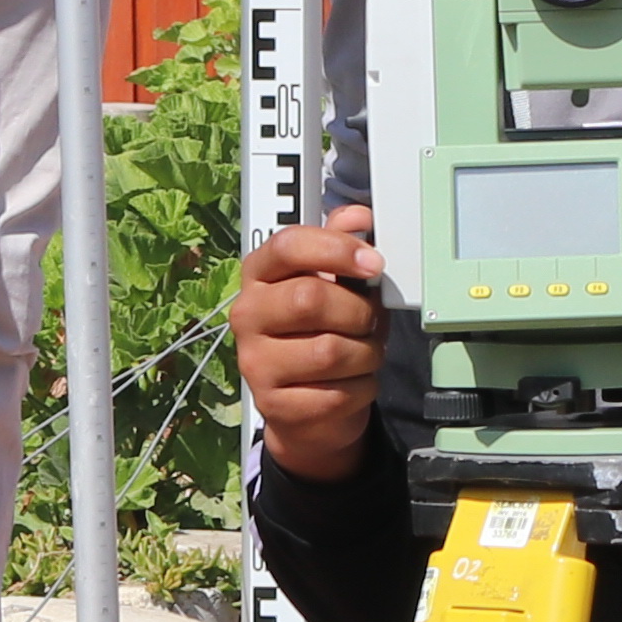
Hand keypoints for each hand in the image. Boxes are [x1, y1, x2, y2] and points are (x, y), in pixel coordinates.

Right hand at [228, 207, 388, 486]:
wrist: (306, 406)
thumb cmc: (322, 332)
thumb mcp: (334, 284)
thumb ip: (341, 246)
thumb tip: (358, 216)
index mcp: (260, 275)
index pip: (288, 245)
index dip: (336, 249)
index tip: (374, 263)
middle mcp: (248, 316)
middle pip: (310, 299)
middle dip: (358, 311)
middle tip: (370, 320)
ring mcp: (255, 363)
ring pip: (330, 351)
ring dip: (366, 353)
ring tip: (364, 352)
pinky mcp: (273, 405)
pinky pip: (337, 393)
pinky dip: (362, 387)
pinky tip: (353, 382)